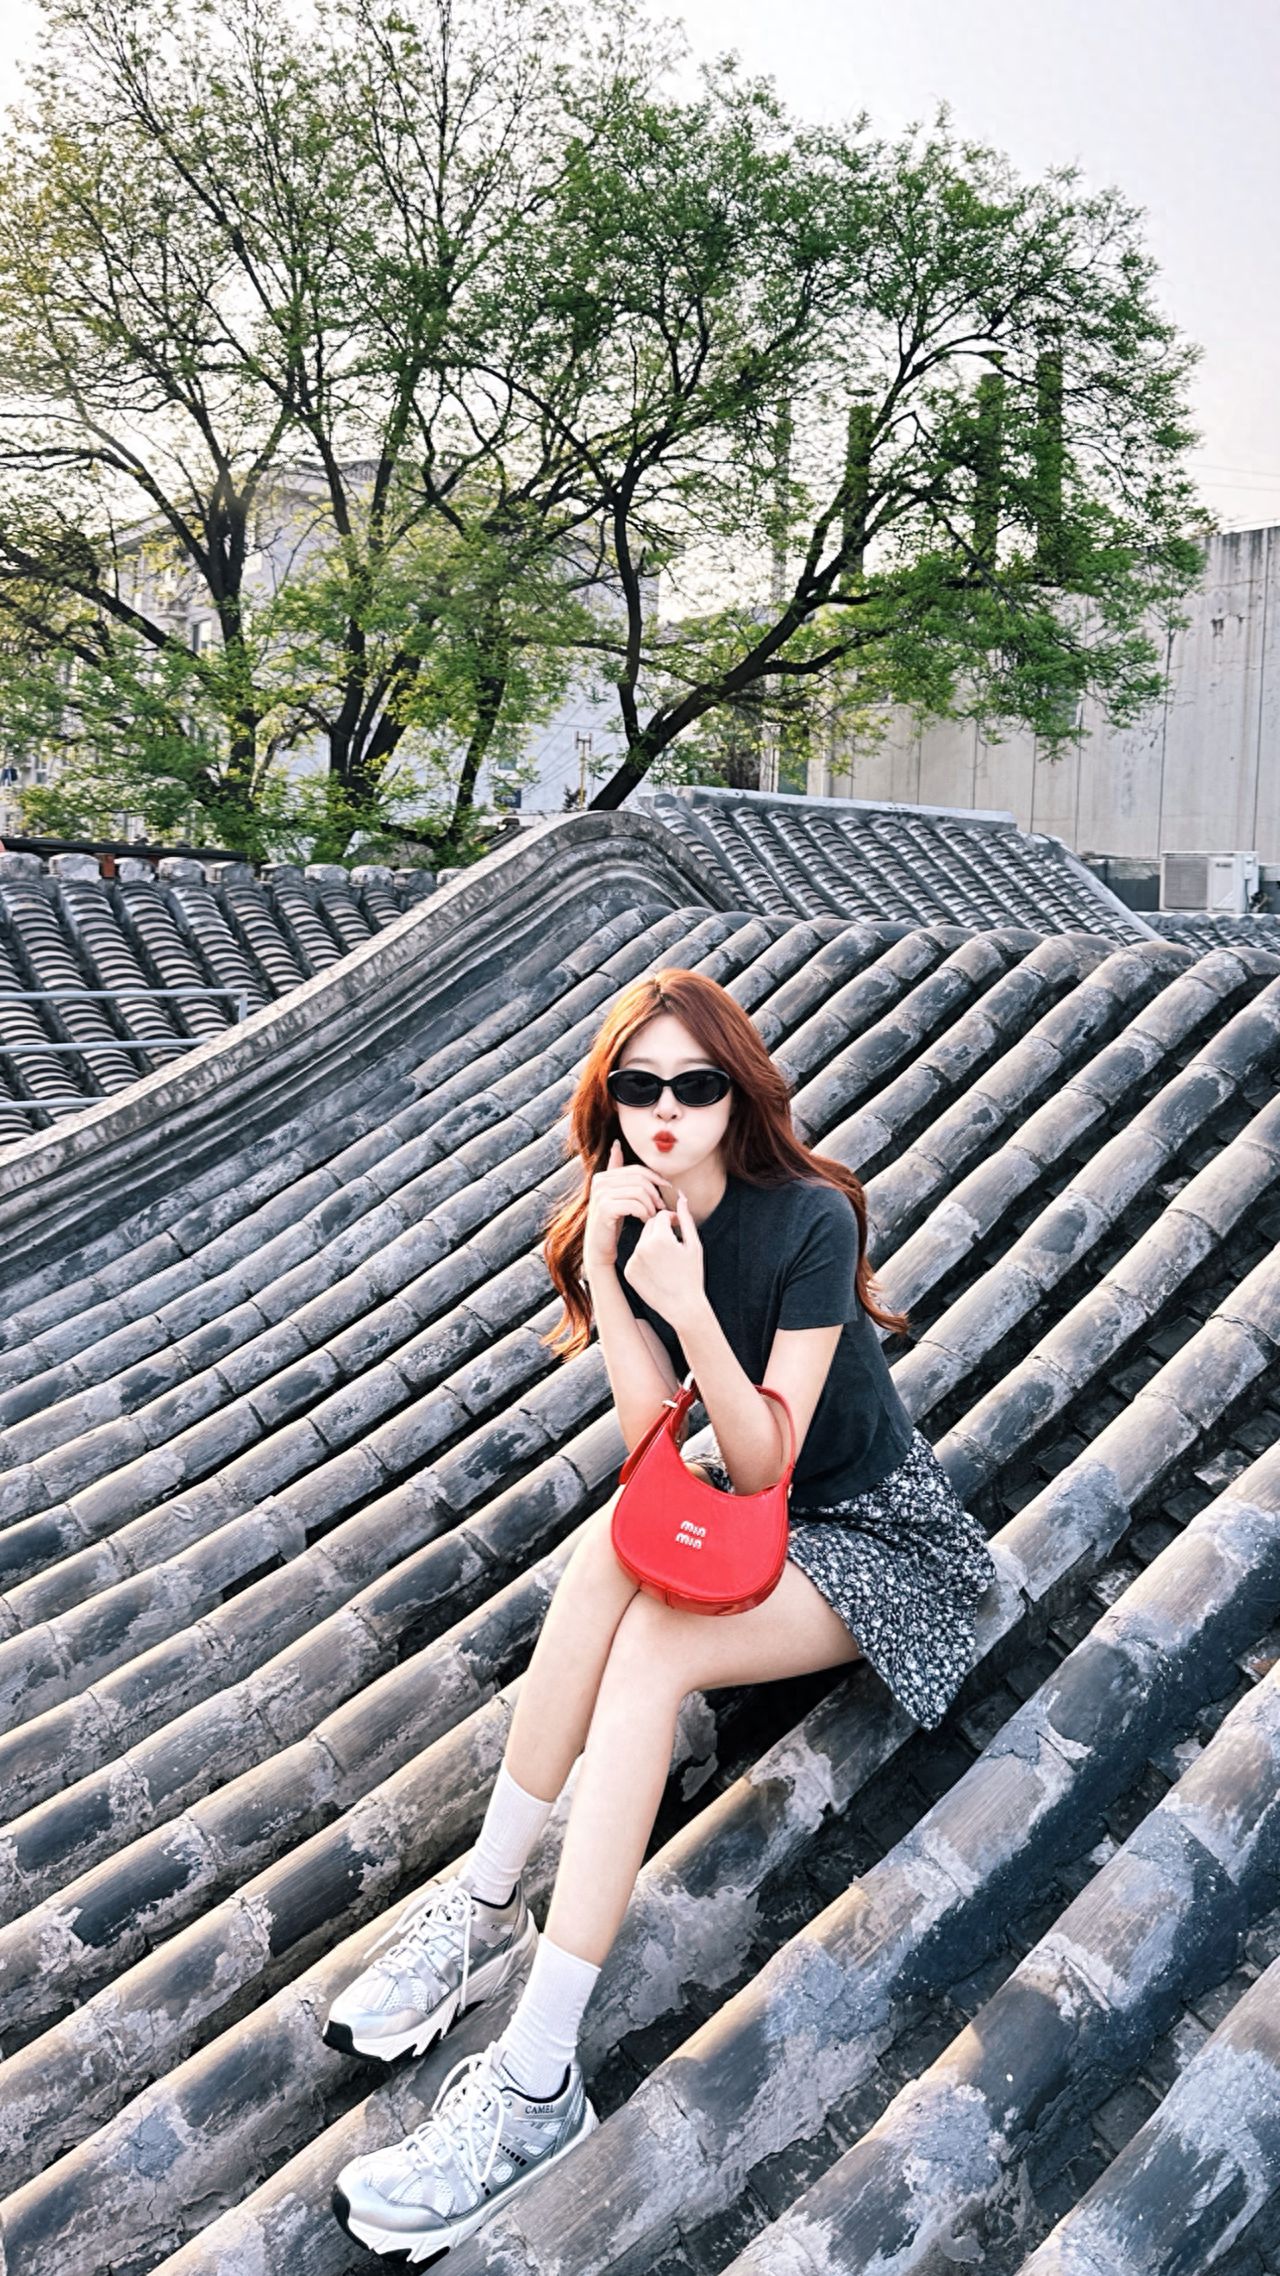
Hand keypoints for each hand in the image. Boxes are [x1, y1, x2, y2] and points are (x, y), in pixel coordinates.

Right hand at [584, 1138, 678, 1276]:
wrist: (599, 1250)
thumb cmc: (611, 1224)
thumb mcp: (616, 1195)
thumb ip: (616, 1172)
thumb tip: (616, 1144)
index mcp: (602, 1176)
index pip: (637, 1170)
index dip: (655, 1178)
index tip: (667, 1188)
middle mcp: (599, 1182)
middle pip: (640, 1179)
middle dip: (655, 1193)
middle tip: (660, 1208)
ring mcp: (600, 1195)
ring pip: (639, 1191)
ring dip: (651, 1205)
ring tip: (651, 1216)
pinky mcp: (605, 1209)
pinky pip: (635, 1204)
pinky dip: (645, 1213)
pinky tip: (645, 1220)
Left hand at [620, 1187, 705, 1331]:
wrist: (682, 1307)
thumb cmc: (692, 1275)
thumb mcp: (694, 1245)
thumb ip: (685, 1219)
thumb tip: (681, 1197)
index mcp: (660, 1238)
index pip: (661, 1216)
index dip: (673, 1220)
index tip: (680, 1229)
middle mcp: (642, 1247)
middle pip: (649, 1226)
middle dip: (661, 1230)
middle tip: (674, 1244)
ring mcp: (633, 1260)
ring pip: (641, 1240)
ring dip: (652, 1243)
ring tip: (666, 1259)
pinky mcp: (628, 1271)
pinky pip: (635, 1256)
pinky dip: (645, 1258)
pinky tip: (657, 1270)